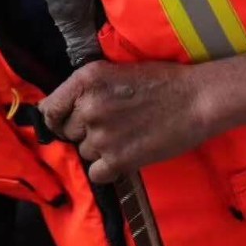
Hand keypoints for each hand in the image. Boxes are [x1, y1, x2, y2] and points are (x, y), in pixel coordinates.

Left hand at [39, 60, 213, 183]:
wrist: (196, 100)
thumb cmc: (162, 82)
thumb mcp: (116, 71)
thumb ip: (88, 89)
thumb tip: (67, 111)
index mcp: (86, 79)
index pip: (49, 109)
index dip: (57, 119)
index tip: (67, 123)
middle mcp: (88, 107)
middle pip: (70, 132)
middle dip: (86, 132)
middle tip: (115, 125)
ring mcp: (102, 135)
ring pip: (85, 152)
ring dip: (101, 149)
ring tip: (127, 136)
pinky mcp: (118, 160)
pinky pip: (97, 173)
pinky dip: (110, 168)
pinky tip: (127, 154)